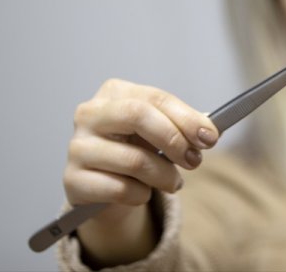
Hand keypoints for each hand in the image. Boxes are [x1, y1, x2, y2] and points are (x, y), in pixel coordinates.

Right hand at [62, 78, 217, 263]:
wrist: (105, 185)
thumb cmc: (137, 148)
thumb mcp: (161, 131)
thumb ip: (186, 127)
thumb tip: (212, 131)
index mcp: (114, 92)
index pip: (155, 99)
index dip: (187, 118)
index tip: (211, 138)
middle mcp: (89, 114)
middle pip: (137, 116)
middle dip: (174, 140)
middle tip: (194, 160)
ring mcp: (77, 146)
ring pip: (133, 160)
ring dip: (164, 175)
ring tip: (174, 182)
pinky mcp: (73, 180)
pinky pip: (119, 189)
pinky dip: (141, 194)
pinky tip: (143, 193)